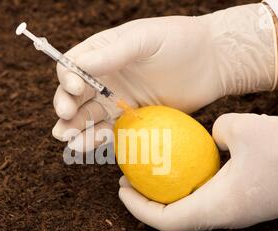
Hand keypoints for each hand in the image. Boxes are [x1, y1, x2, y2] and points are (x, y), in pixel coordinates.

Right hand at [51, 4, 277, 150]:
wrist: (212, 63)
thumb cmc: (179, 41)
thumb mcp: (145, 39)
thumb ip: (114, 52)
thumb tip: (80, 65)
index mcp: (102, 53)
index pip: (72, 67)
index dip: (68, 79)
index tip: (77, 89)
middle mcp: (104, 77)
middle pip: (74, 97)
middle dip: (66, 109)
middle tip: (65, 120)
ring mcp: (117, 100)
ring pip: (88, 118)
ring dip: (76, 130)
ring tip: (69, 142)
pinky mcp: (132, 120)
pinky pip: (110, 132)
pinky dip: (98, 140)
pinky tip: (89, 146)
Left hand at [118, 113, 277, 230]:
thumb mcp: (243, 126)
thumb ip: (215, 129)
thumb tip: (207, 137)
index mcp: (218, 206)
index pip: (167, 220)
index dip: (138, 208)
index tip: (122, 188)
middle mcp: (224, 217)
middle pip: (174, 220)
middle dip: (147, 203)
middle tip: (129, 179)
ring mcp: (235, 213)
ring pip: (190, 211)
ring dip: (167, 195)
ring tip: (151, 173)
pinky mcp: (244, 205)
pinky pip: (207, 201)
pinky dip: (188, 188)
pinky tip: (186, 166)